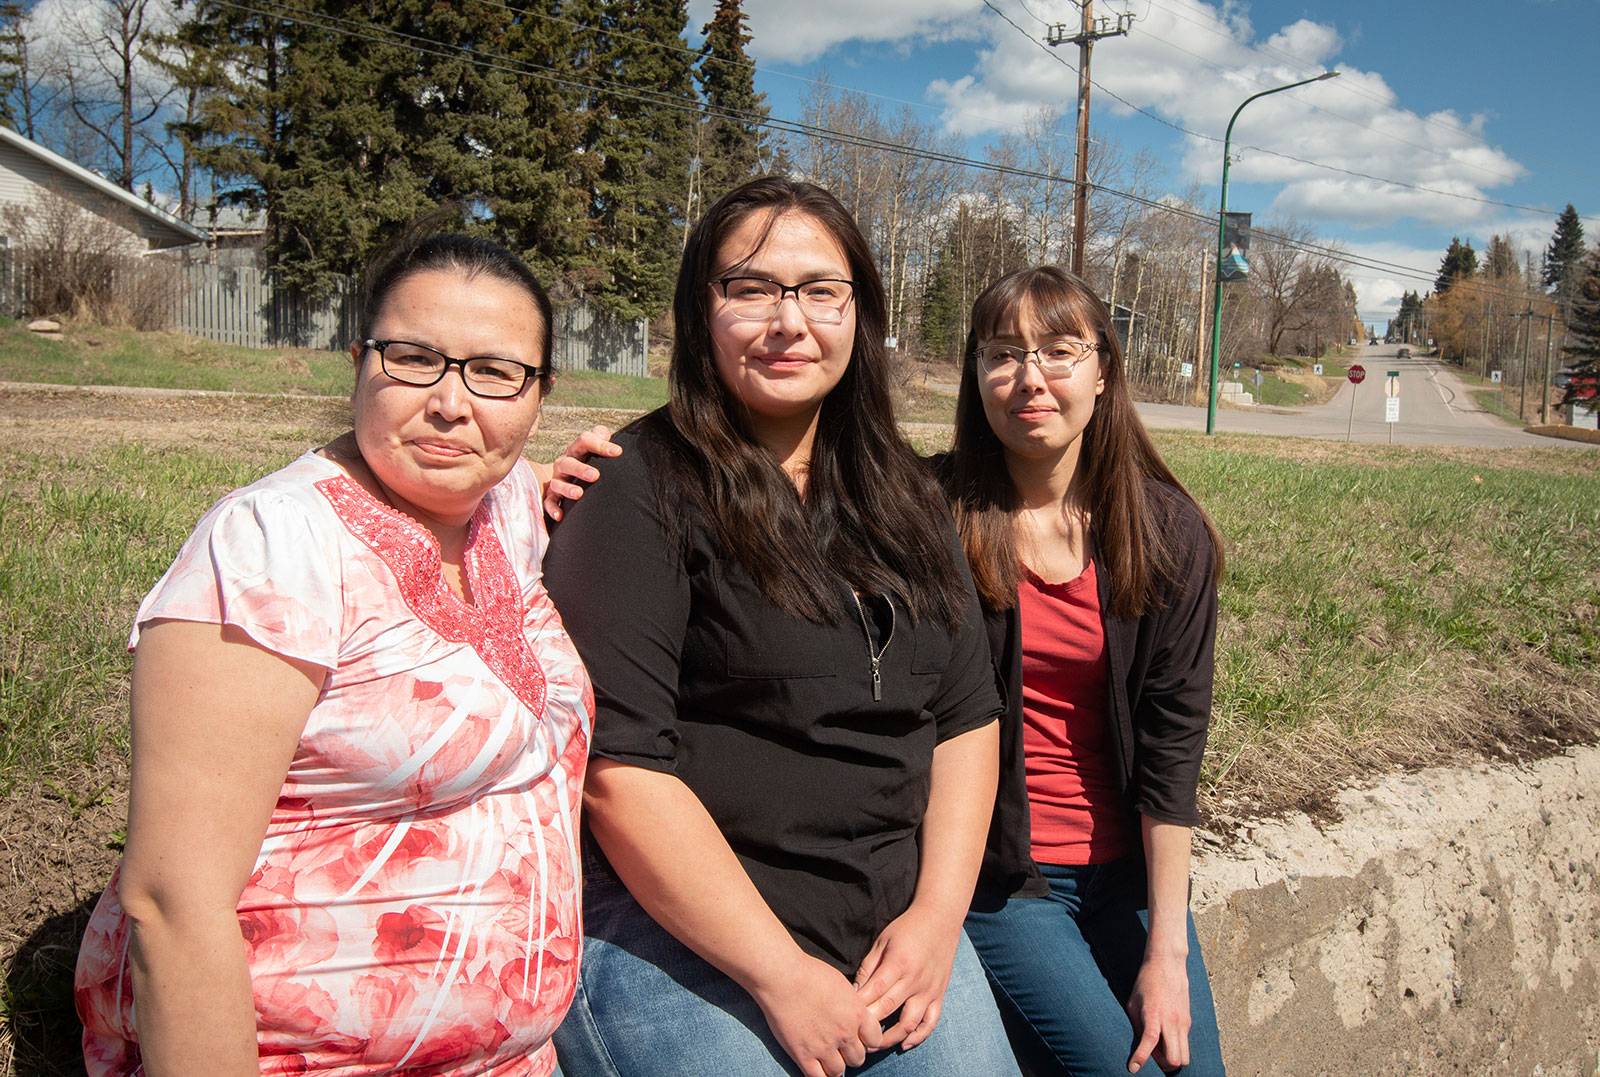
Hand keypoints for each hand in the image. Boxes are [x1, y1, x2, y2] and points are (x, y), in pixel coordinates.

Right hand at [542, 424, 619, 519]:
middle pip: (569, 463)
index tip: (617, 452)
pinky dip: (553, 509)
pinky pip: (549, 502)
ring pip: (557, 483)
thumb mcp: (594, 444)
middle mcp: (564, 463)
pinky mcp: (552, 495)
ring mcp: (557, 479)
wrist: (571, 472)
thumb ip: (600, 436)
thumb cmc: (589, 458)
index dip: (601, 445)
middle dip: (580, 469)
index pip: (585, 441)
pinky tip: (561, 516)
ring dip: (567, 489)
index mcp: (576, 449)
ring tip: (579, 494)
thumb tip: (605, 434)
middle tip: (595, 475)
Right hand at [752, 951, 881, 1076]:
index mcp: (857, 1013)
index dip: (867, 1039)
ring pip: (839, 1071)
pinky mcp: (803, 1055)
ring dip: (835, 1065)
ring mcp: (824, 1047)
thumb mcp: (841, 984)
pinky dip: (819, 1074)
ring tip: (825, 1055)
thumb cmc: (809, 973)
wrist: (782, 977)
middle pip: (858, 1058)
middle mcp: (845, 1033)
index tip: (858, 1036)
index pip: (875, 1039)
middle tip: (839, 1045)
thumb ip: (851, 1005)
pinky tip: (814, 1064)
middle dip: (850, 1053)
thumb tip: (854, 1016)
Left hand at [853, 903, 961, 1050]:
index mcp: (898, 963)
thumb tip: (854, 992)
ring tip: (874, 1044)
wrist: (940, 918)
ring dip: (891, 1038)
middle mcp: (915, 979)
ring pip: (910, 1022)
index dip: (859, 1007)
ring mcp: (929, 989)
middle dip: (869, 1026)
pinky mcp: (939, 994)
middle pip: (888, 1009)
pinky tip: (904, 1043)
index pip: (874, 992)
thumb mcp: (883, 941)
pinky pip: (931, 1021)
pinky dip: (918, 1036)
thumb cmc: (907, 928)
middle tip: (853, 1036)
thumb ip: (868, 967)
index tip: (845, 1017)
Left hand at [1125, 952, 1190, 1072]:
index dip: (1141, 1059)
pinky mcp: (1188, 1021)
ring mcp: (1183, 1022)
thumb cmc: (1146, 982)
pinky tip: (1165, 1039)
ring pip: (1185, 1057)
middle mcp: (1171, 1021)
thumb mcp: (1133, 1003)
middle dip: (1162, 1065)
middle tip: (1151, 1056)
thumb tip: (1139, 1047)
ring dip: (1171, 1060)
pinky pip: (1186, 1045)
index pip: (1150, 1042)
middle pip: (1175, 1060)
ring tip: (1159, 1049)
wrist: (1167, 964)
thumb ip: (1136, 1026)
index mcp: (1154, 1015)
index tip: (1133, 1068)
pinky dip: (1176, 1049)